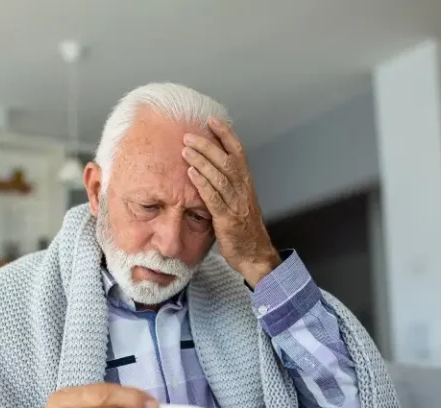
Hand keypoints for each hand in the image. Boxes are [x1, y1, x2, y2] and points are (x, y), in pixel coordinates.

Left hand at [182, 117, 279, 286]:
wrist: (255, 254)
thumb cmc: (244, 229)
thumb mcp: (238, 202)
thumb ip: (225, 186)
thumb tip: (208, 169)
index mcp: (246, 183)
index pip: (238, 152)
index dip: (226, 135)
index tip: (211, 120)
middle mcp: (243, 189)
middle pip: (227, 160)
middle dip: (208, 145)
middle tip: (189, 135)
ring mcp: (237, 204)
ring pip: (220, 176)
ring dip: (202, 161)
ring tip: (185, 150)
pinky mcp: (228, 219)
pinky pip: (214, 198)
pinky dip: (203, 184)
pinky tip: (191, 174)